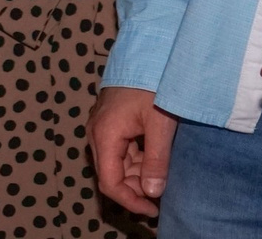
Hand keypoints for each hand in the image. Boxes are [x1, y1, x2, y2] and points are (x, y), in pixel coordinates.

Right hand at [91, 86, 177, 216]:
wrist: (146, 51)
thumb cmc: (152, 84)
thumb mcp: (160, 124)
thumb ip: (156, 160)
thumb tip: (153, 192)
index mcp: (105, 135)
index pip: (109, 182)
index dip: (130, 201)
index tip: (153, 209)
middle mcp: (97, 132)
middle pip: (112, 173)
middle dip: (136, 187)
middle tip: (164, 190)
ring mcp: (101, 125)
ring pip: (116, 162)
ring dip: (138, 173)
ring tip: (163, 172)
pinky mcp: (109, 120)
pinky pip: (119, 148)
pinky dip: (136, 159)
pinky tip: (155, 156)